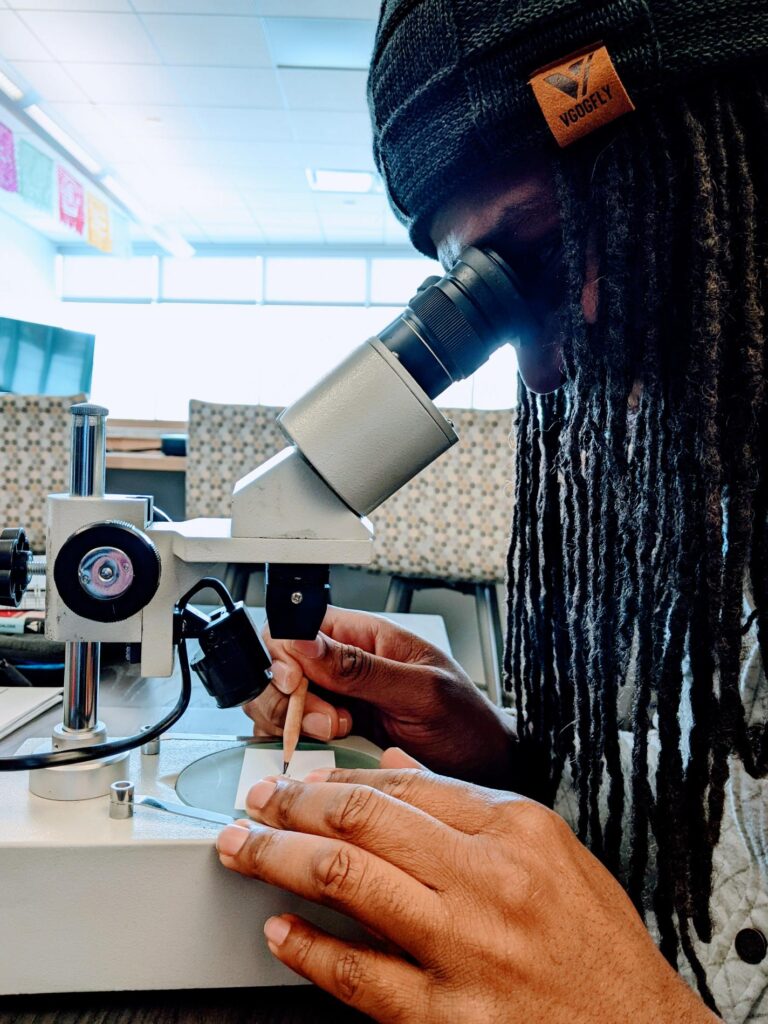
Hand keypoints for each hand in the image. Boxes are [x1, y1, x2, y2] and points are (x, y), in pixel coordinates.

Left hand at [217, 766, 717, 1023]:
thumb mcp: (554, 853)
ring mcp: (462, 950)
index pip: (406, 786)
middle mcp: (487, 881)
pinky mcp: (443, 1017)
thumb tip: (398, 767)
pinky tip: (279, 930)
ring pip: (346, 880)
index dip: (340, 777)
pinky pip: (353, 975)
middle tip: (258, 802)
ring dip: (279, 858)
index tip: (305, 778)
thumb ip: (472, 806)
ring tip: (244, 848)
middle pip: (365, 820)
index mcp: (517, 832)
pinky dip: (305, 947)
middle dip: (295, 803)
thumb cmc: (596, 946)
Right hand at [244, 606, 515, 785]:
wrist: (487, 772)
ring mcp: (336, 705)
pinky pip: (294, 742)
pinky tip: (329, 757)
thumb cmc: (468, 724)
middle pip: (277, 669)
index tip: (297, 683)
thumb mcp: (421, 692)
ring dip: (295, 727)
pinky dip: (299, 752)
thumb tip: (305, 641)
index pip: (296, 628)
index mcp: (364, 638)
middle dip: (289, 699)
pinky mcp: (333, 741)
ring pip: (280, 707)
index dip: (284, 654)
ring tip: (338, 736)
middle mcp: (343, 668)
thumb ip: (362, 668)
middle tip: (328, 721)